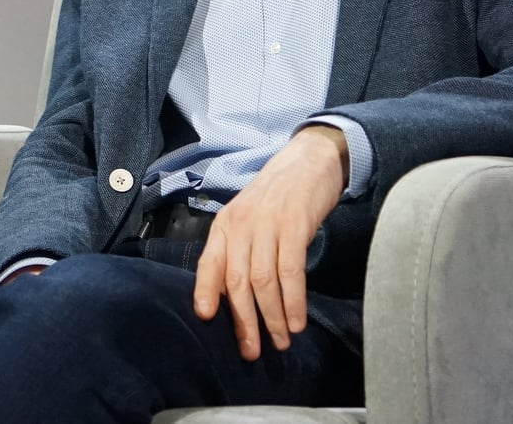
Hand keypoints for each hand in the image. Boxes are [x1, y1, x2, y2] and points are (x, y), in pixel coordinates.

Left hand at [191, 126, 347, 359]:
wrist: (307, 161)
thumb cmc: (277, 197)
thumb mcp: (248, 218)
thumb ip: (239, 249)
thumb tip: (235, 293)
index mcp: (225, 224)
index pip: (209, 262)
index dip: (205, 291)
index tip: (205, 319)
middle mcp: (241, 225)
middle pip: (236, 280)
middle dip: (243, 320)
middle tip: (251, 350)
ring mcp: (267, 225)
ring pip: (263, 280)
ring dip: (271, 317)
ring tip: (279, 342)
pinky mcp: (294, 226)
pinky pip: (290, 270)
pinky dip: (293, 300)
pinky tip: (296, 321)